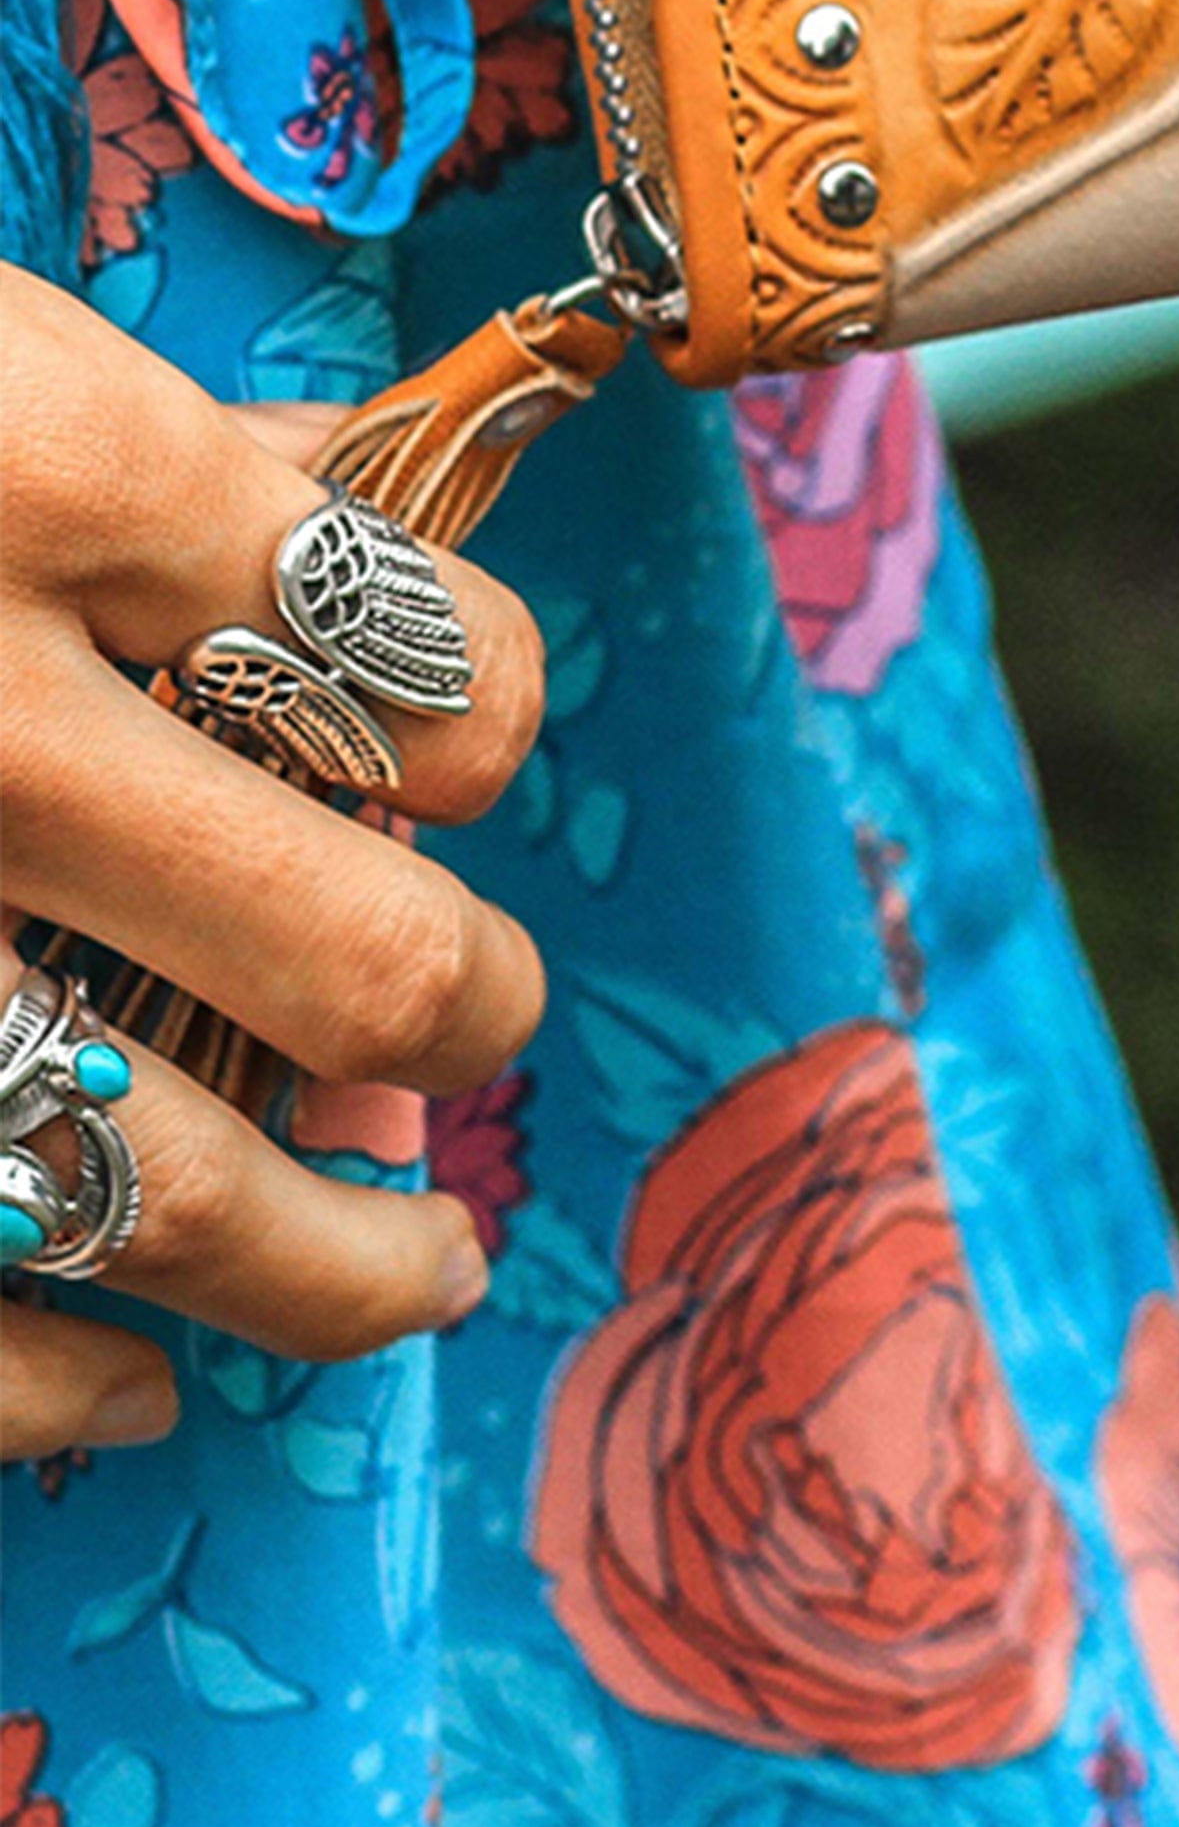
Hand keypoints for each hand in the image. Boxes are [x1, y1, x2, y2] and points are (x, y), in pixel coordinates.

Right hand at [0, 271, 546, 1460]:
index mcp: (43, 472)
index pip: (411, 646)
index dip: (486, 700)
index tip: (467, 727)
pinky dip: (51, 1387)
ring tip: (420, 1263)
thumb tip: (348, 494)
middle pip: (360, 950)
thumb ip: (142, 438)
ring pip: (172, 1195)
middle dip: (464, 1000)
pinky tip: (134, 1384)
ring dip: (344, 1258)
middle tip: (483, 1012)